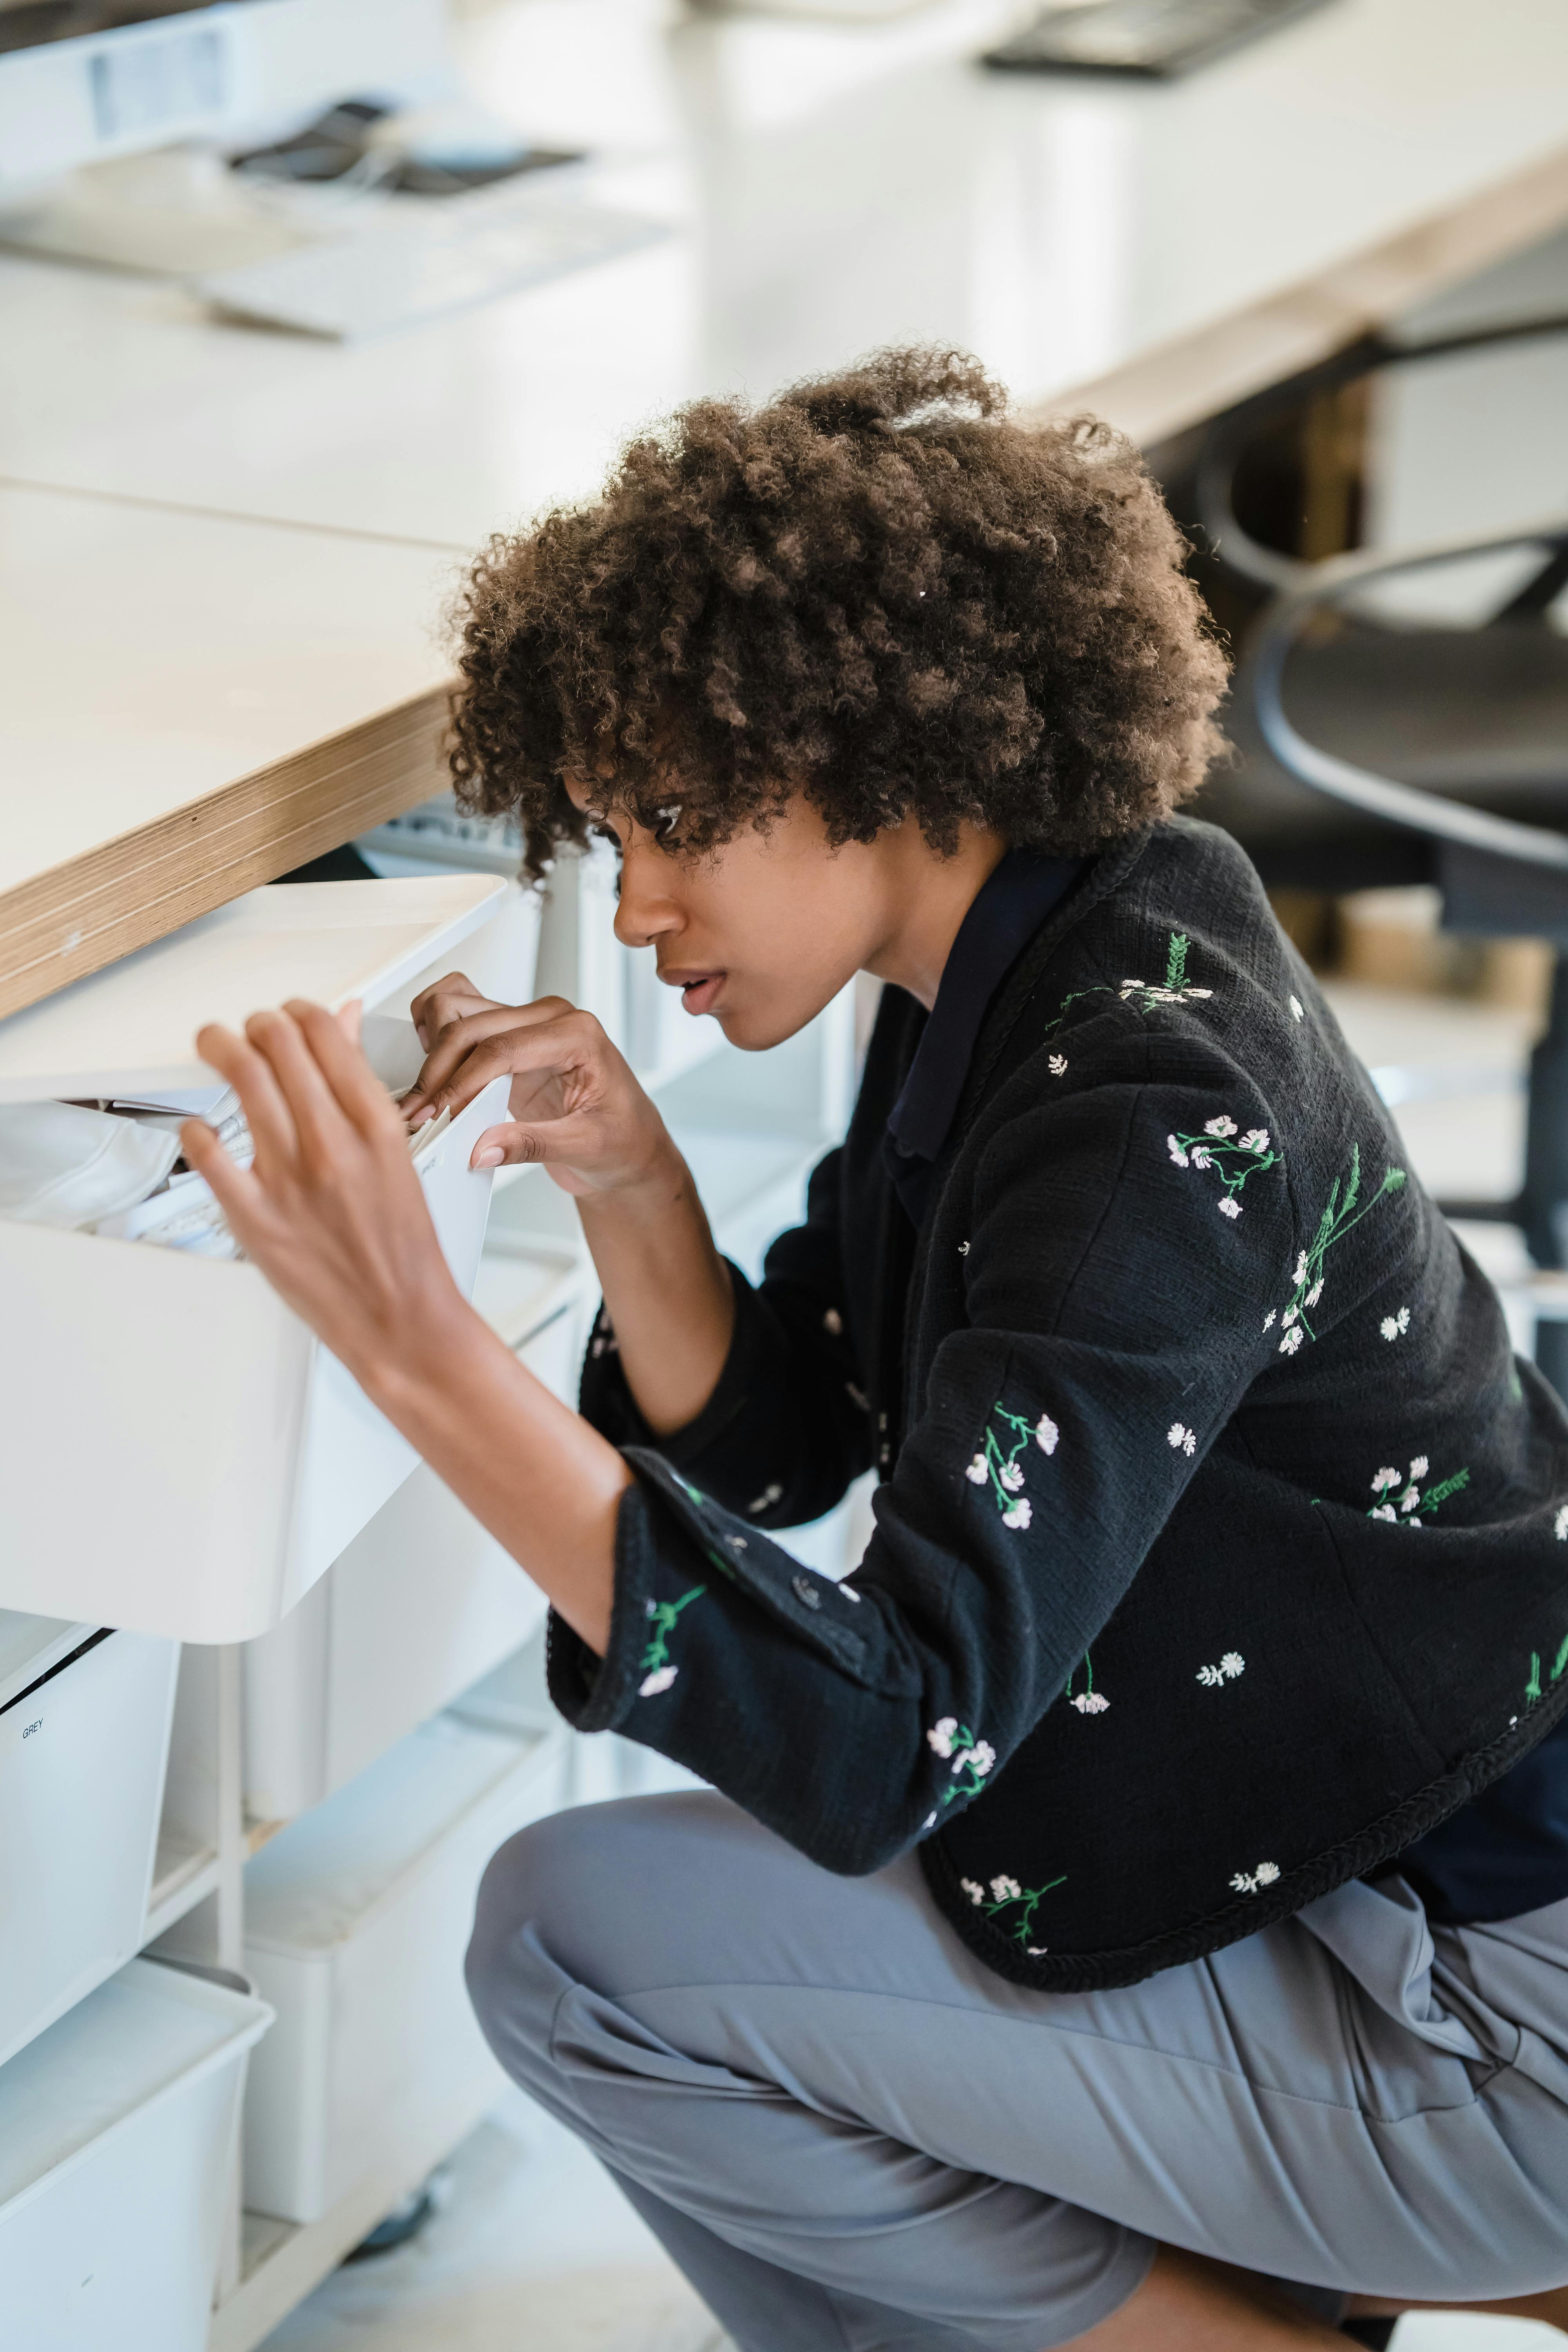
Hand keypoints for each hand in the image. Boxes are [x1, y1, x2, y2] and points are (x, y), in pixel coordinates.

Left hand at [181, 999, 470, 1391]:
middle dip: (257, 1024)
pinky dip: (197, 1129)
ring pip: (242, 1082)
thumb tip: (343, 1029)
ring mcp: (290, 1181)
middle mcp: (333, 1146)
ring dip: (221, 1049)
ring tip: (216, 1045)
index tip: (291, 1016)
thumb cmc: (403, 1248)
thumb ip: (363, 1089)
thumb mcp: (398, 1155)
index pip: (327, 1035)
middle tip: (249, 1029)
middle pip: (279, 1047)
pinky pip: (207, 1154)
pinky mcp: (254, 1218)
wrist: (399, 1318)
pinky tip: (201, 1127)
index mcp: (377, 1127)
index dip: (300, 1013)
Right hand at [401, 973, 672, 1198]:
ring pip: (459, 1011)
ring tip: (424, 1097)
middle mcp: (551, 1019)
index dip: (462, 1083)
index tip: (438, 1114)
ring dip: (433, 1051)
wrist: (632, 1149)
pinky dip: (437, 1040)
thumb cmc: (624, 1139)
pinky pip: (461, 1020)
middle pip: (473, 1027)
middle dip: (439, 1071)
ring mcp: (527, 1025)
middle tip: (421, 1114)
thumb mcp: (585, 1147)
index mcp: (578, 1033)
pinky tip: (435, 1077)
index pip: (502, 1048)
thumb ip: (531, 1145)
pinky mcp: (509, 1042)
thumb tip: (482, 1148)